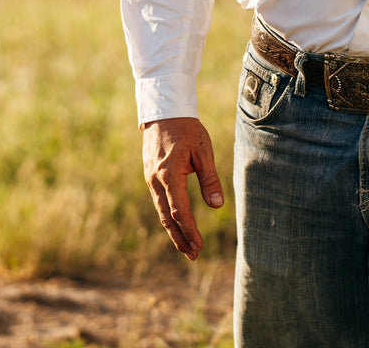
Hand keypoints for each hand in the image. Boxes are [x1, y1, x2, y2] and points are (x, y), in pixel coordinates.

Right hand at [141, 117, 223, 260]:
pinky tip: (178, 225)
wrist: (163, 112)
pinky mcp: (150, 177)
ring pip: (161, 212)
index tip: (200, 246)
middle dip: (181, 239)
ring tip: (187, 247)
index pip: (180, 211)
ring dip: (174, 231)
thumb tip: (217, 206)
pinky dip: (168, 217)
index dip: (190, 231)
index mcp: (170, 175)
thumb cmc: (187, 129)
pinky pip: (159, 202)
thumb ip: (209, 178)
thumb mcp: (203, 151)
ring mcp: (150, 180)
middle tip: (194, 256)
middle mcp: (156, 181)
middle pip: (167, 218)